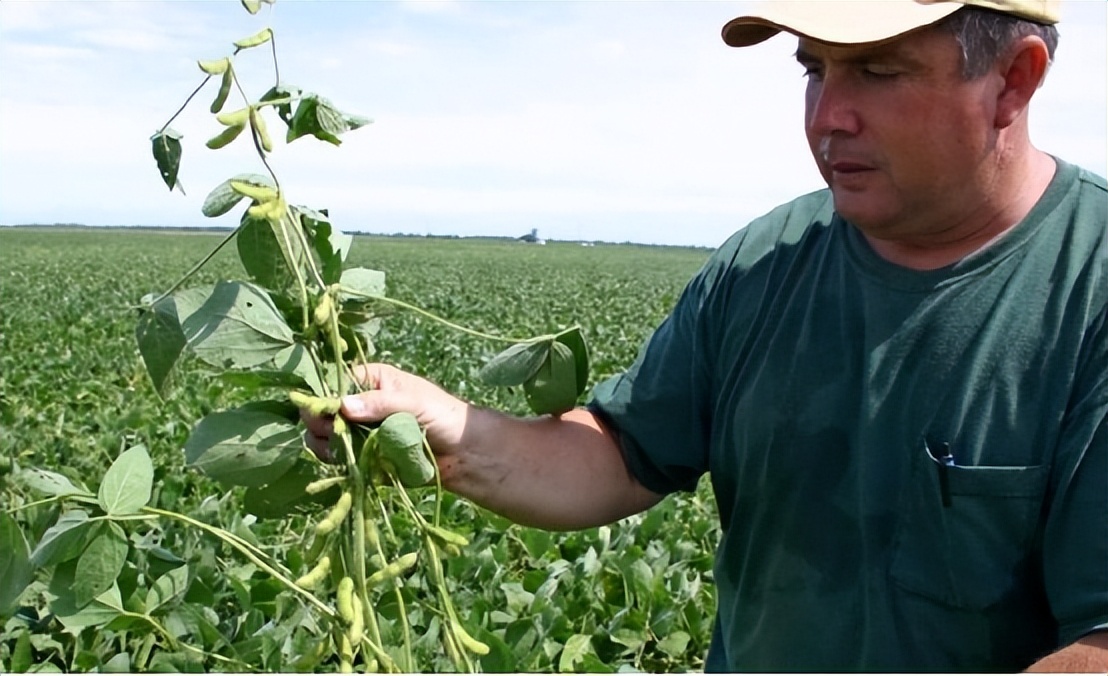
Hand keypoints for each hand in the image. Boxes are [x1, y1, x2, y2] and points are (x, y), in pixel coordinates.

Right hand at [301, 363, 469, 464]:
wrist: (463, 453)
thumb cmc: (444, 416)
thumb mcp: (414, 402)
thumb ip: (380, 403)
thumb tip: (343, 405)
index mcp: (370, 380)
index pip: (333, 382)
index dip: (324, 397)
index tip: (326, 413)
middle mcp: (359, 403)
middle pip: (322, 410)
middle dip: (321, 423)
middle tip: (334, 434)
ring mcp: (358, 431)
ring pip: (323, 436)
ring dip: (326, 444)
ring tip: (341, 450)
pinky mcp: (362, 456)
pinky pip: (338, 458)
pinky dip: (337, 461)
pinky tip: (346, 462)